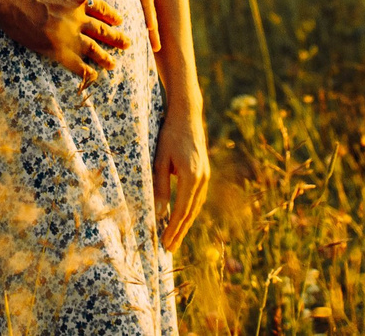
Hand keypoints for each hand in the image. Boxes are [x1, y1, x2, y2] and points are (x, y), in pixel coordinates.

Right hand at [1, 0, 127, 83]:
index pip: (101, 9)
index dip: (112, 16)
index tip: (120, 21)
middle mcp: (77, 18)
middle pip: (102, 30)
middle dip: (116, 38)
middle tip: (127, 44)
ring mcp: (68, 36)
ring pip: (93, 49)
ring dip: (105, 57)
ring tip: (113, 64)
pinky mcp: (56, 50)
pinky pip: (76, 64)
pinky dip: (86, 71)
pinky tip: (92, 76)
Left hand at [154, 107, 209, 251]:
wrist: (187, 115)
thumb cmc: (169, 135)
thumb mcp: (160, 160)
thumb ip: (160, 187)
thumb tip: (159, 213)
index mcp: (191, 176)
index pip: (181, 211)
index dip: (173, 229)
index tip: (164, 243)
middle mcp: (202, 179)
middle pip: (191, 213)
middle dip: (179, 232)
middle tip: (169, 248)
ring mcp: (205, 176)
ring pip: (195, 207)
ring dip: (184, 223)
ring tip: (174, 237)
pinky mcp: (204, 172)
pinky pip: (197, 198)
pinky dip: (189, 210)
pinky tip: (181, 217)